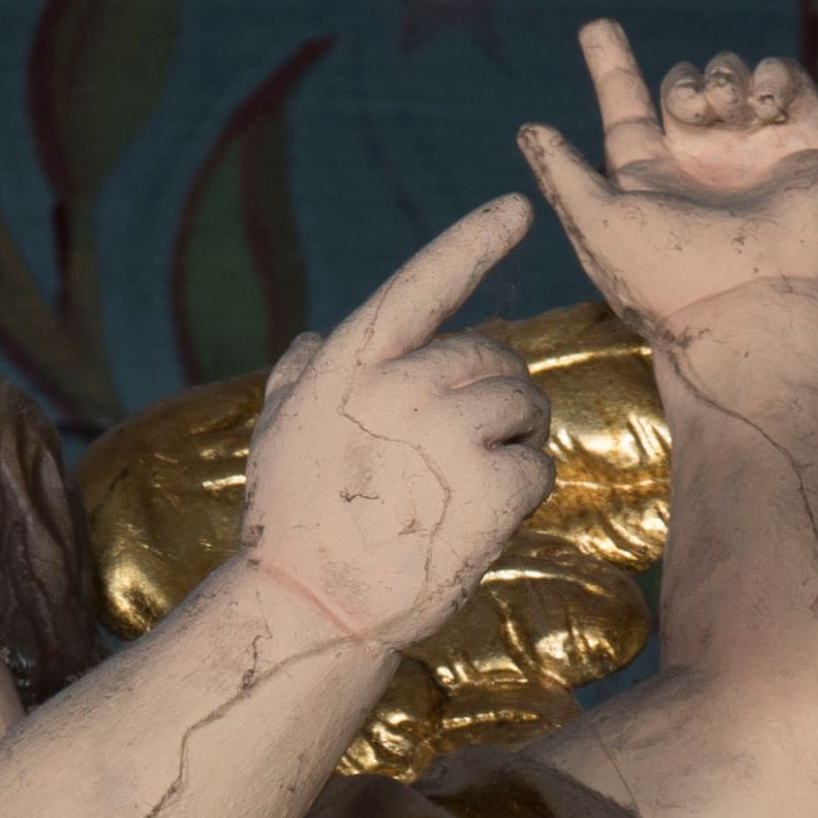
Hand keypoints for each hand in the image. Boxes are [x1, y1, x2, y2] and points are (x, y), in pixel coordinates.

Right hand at [240, 194, 555, 654]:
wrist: (309, 610)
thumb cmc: (292, 524)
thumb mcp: (278, 435)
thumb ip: (299, 377)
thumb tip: (311, 339)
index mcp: (353, 365)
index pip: (421, 287)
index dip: (471, 242)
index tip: (517, 207)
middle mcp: (401, 388)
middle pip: (492, 357)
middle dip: (492, 395)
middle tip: (463, 450)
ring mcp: (447, 436)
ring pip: (524, 405)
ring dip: (513, 441)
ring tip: (468, 484)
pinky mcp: (488, 487)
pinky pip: (538, 464)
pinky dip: (522, 491)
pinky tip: (481, 518)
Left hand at [518, 21, 817, 347]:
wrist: (763, 310)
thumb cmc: (670, 280)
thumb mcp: (598, 226)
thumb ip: (563, 176)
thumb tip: (529, 129)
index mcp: (651, 182)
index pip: (626, 110)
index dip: (611, 68)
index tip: (595, 27)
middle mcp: (703, 167)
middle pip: (684, 86)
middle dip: (682, 84)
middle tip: (687, 114)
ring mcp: (756, 154)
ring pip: (732, 76)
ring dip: (720, 77)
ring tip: (723, 113)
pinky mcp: (809, 142)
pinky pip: (785, 79)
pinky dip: (770, 78)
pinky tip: (761, 110)